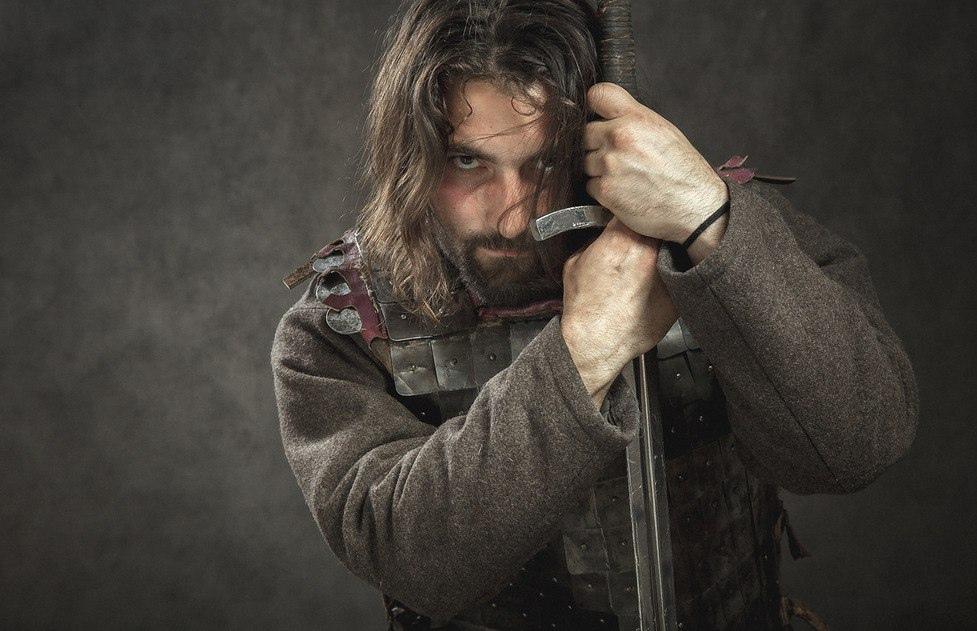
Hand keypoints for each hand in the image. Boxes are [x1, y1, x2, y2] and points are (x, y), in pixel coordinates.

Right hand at [561, 218, 677, 406]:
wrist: (596, 341)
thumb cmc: (585, 305)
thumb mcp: (577, 261)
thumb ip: (595, 240)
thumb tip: (605, 232)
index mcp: (620, 239)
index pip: (635, 207)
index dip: (633, 209)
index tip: (633, 213)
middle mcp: (647, 251)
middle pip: (660, 224)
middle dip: (654, 226)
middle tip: (647, 233)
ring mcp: (665, 272)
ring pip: (674, 247)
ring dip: (666, 249)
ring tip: (653, 259)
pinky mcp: (676, 294)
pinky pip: (680, 274)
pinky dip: (673, 274)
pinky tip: (658, 282)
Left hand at [583, 82, 728, 244]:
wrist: (695, 206)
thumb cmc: (683, 170)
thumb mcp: (663, 131)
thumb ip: (632, 119)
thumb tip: (607, 117)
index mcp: (637, 118)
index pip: (597, 95)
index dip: (594, 107)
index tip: (596, 117)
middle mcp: (621, 137)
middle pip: (585, 133)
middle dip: (596, 144)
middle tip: (618, 157)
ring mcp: (610, 164)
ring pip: (586, 161)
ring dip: (598, 170)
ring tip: (625, 176)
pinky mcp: (606, 190)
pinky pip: (590, 186)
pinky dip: (602, 190)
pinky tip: (623, 191)